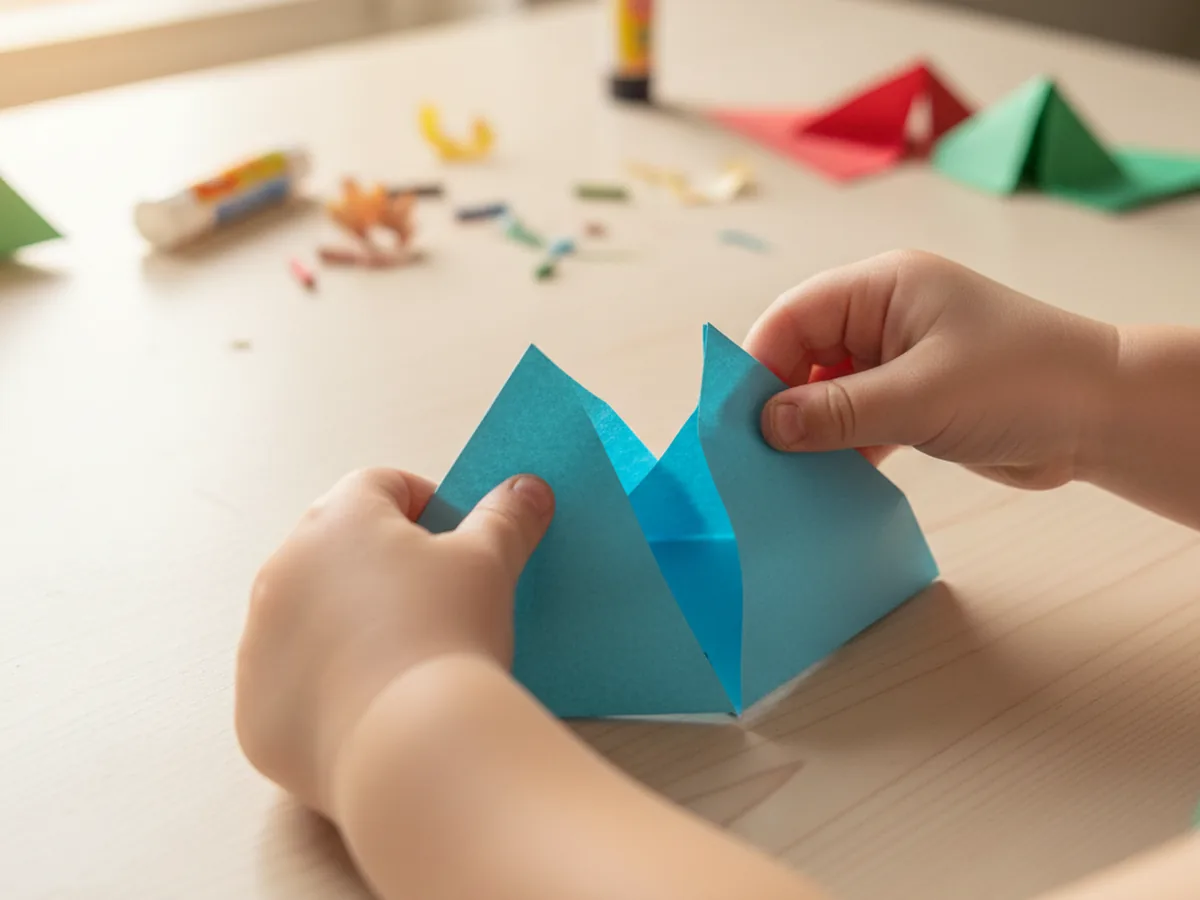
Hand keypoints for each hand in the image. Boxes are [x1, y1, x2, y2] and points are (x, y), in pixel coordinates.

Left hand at [235, 468, 553, 816]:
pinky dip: (326, 689)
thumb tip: (526, 489)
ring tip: (405, 659)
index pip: (381, 486)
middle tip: (436, 602)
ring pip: (309, 618)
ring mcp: (258, 642)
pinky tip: (374, 707)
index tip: (455, 540)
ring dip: (347, 626)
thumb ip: (506, 516)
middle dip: (383, 567)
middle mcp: (281, 570)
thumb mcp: (491, 562)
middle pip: (338, 550)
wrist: (413, 746)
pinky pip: (292, 685)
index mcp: (336, 519)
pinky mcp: (254, 709)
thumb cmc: (449, 636)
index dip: (427, 505)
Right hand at [744, 250, 1118, 489]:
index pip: (794, 316)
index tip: (734, 419)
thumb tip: (767, 426)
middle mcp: (883, 317)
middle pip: (803, 353)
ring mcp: (897, 359)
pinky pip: (854, 419)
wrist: (1103, 417)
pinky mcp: (911, 399)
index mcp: (883, 288)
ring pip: (825, 391)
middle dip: (778, 401)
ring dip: (808, 430)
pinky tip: (822, 480)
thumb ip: (838, 412)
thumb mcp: (921, 396)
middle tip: (752, 454)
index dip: (758, 363)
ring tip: (781, 473)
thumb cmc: (1023, 383)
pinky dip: (838, 448)